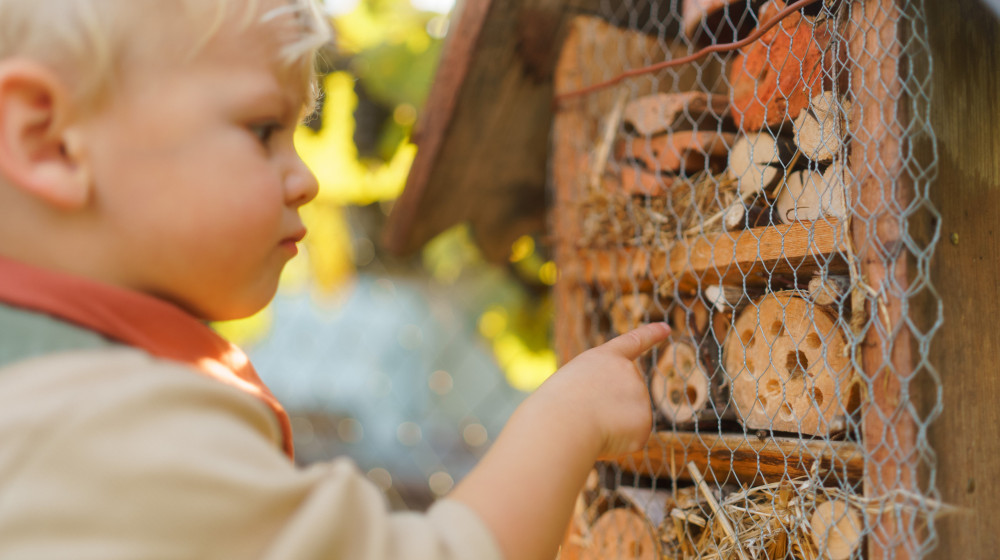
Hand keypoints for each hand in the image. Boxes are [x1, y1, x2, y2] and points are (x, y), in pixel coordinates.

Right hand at [535, 322, 671, 458]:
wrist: (563, 423)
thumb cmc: (555, 406)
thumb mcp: (573, 385)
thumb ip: (601, 393)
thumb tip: (625, 419)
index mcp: (605, 358)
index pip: (633, 342)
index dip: (651, 335)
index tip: (666, 328)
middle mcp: (629, 372)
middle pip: (625, 396)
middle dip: (608, 409)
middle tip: (582, 413)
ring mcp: (640, 397)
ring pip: (627, 420)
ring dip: (610, 427)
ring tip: (588, 424)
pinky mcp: (645, 424)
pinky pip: (631, 439)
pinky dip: (617, 445)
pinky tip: (601, 438)